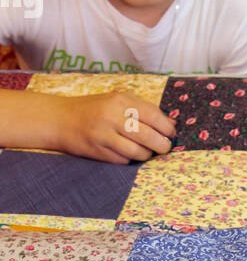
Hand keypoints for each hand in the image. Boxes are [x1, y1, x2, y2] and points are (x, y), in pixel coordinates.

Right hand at [53, 91, 176, 163]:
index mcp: (121, 101)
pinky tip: (128, 153)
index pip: (154, 116)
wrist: (60, 119)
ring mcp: (104, 135)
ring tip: (147, 151)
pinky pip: (123, 160)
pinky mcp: (97, 151)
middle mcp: (113, 117)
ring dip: (147, 154)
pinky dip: (130, 159)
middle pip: (148, 136)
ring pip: (137, 151)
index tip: (171, 134)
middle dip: (162, 145)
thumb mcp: (117, 100)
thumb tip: (171, 124)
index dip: (167, 128)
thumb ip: (143, 109)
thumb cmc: (94, 109)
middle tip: (164, 148)